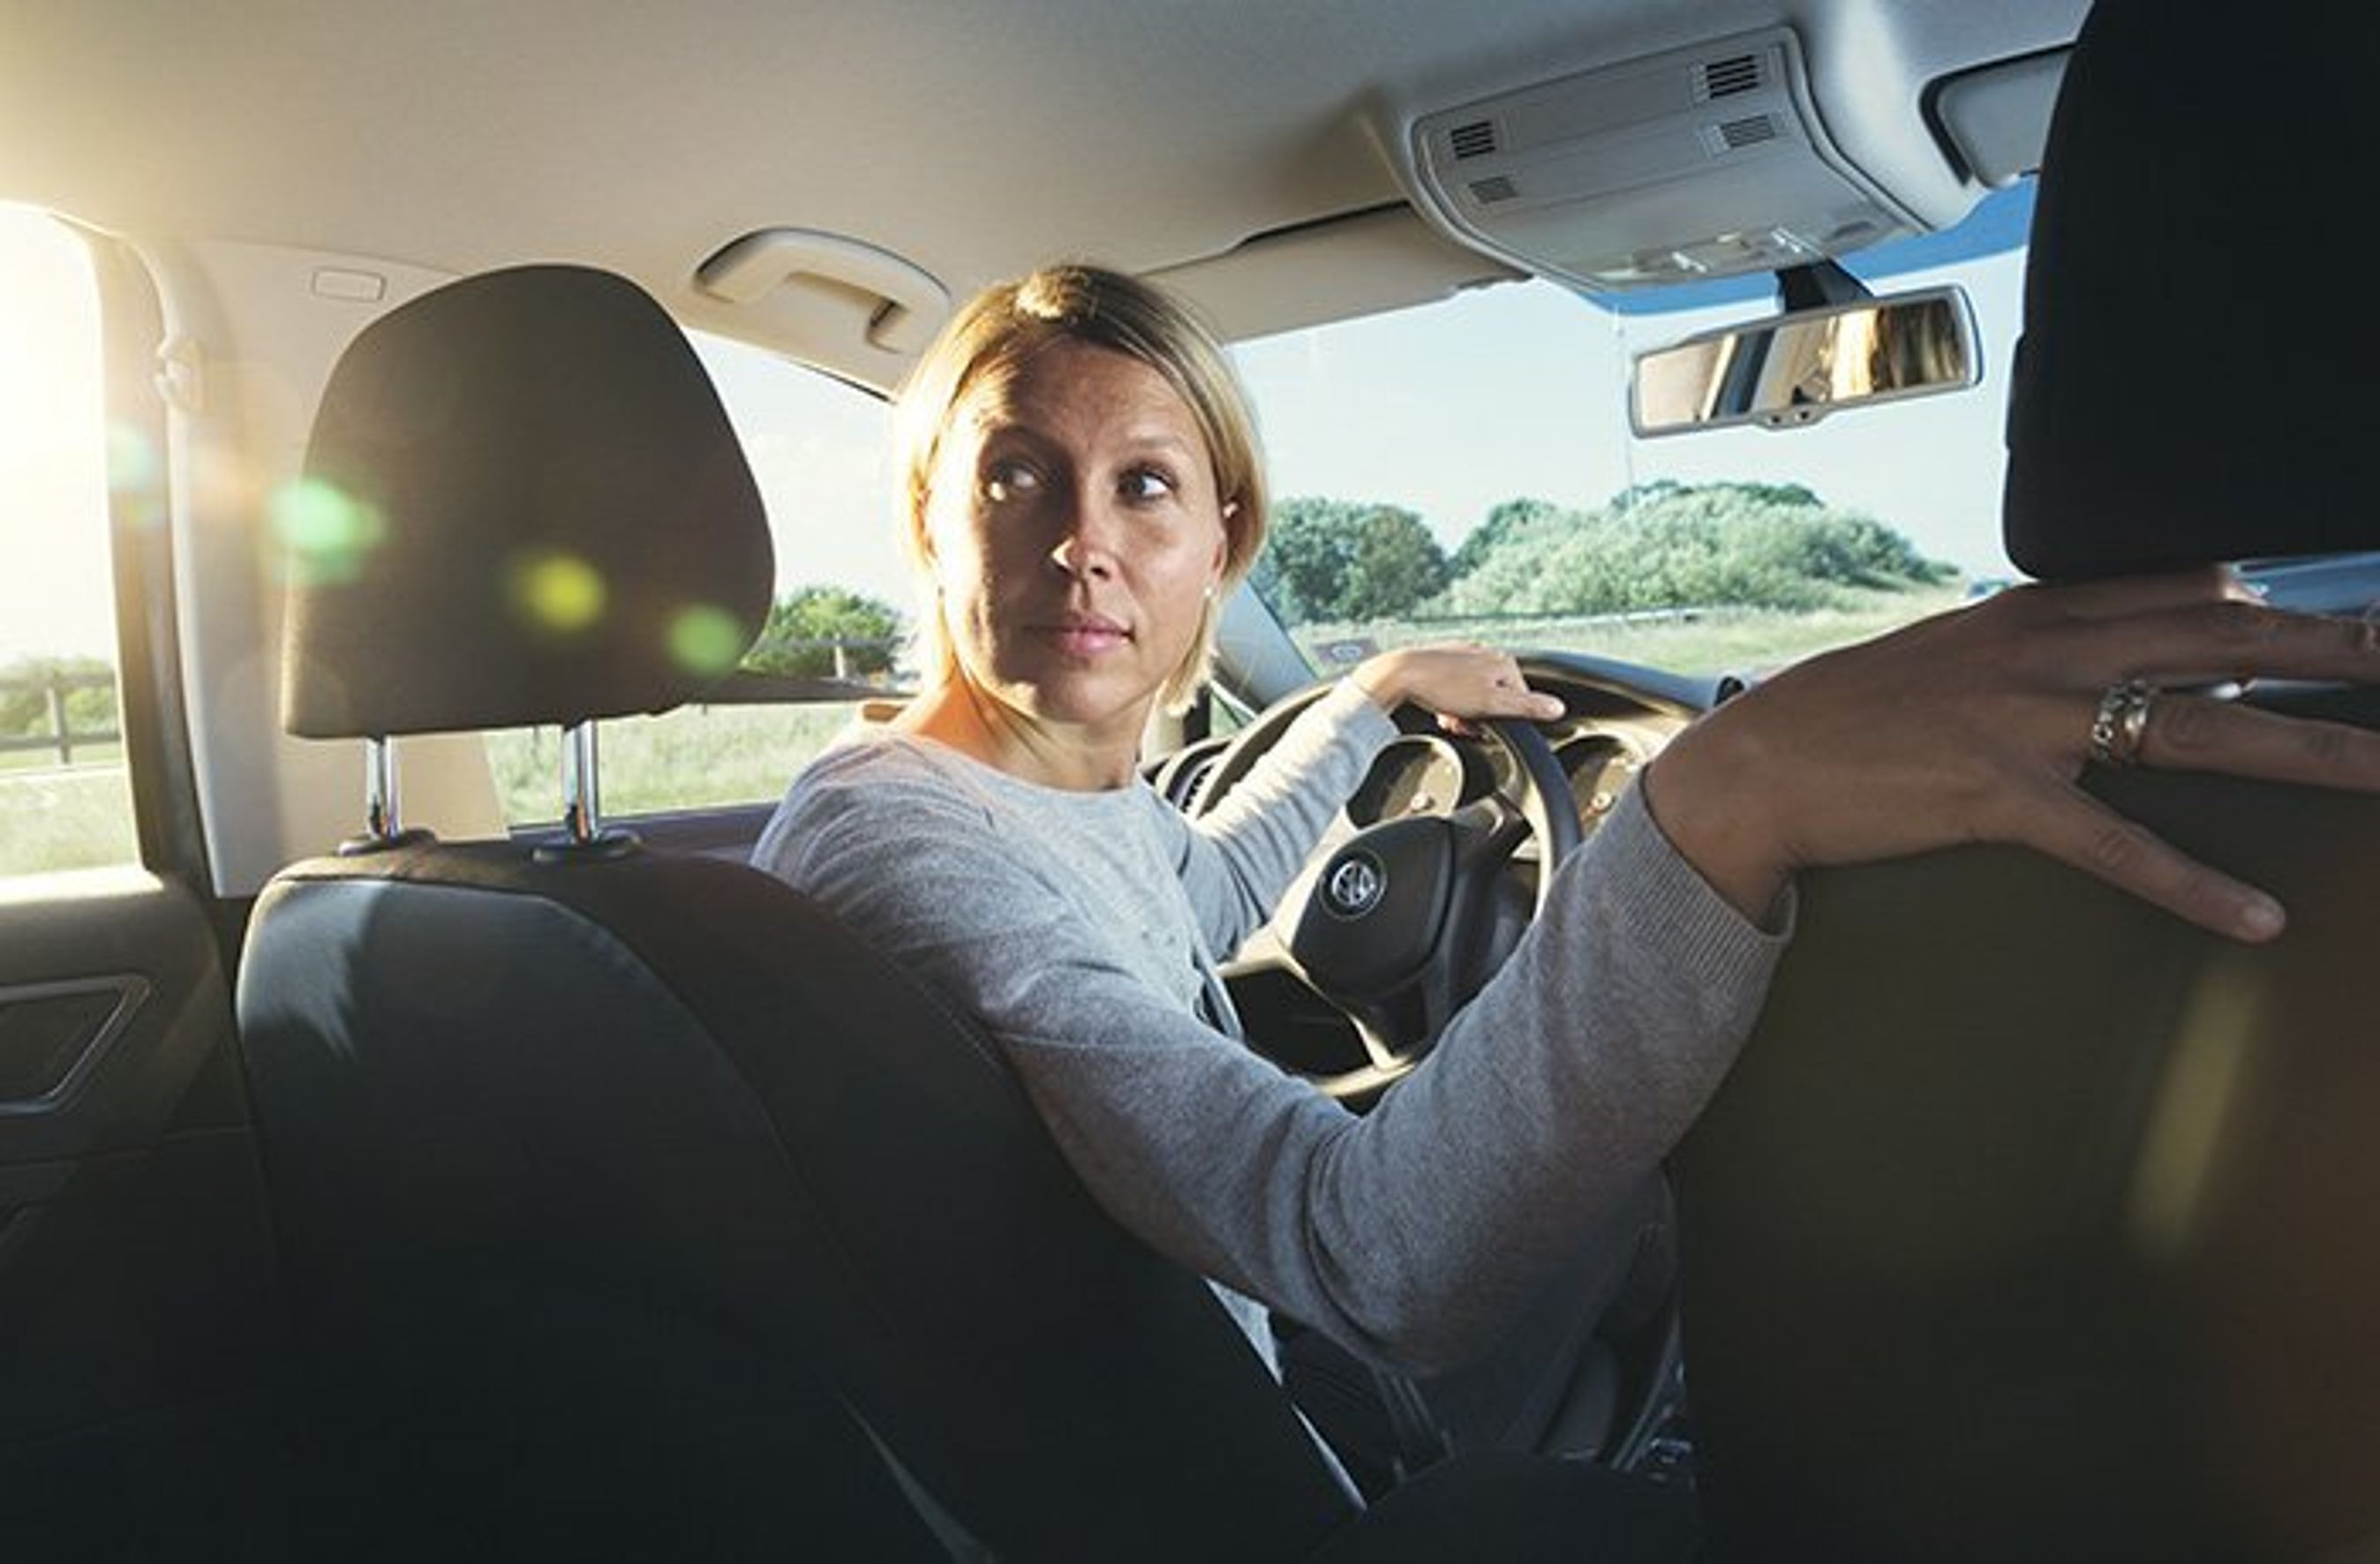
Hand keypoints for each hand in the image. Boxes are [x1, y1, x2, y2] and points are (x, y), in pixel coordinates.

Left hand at [1351, 643, 1564, 732]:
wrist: (1399, 675)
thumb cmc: (1442, 687)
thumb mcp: (1490, 704)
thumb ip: (1526, 707)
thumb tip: (1558, 708)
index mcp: (1503, 662)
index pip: (1520, 699)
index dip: (1503, 719)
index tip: (1485, 726)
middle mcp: (1485, 654)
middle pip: (1495, 697)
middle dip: (1481, 716)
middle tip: (1463, 723)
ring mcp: (1463, 656)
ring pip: (1474, 695)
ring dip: (1464, 712)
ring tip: (1448, 716)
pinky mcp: (1443, 661)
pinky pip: (1455, 689)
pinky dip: (1449, 703)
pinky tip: (1439, 708)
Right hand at [1642, 568, 2379, 941]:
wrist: (1758, 763)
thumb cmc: (1856, 715)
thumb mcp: (1961, 650)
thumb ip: (2056, 635)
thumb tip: (2150, 621)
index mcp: (2038, 611)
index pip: (2187, 587)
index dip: (2283, 600)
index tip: (2365, 613)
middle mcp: (2045, 651)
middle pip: (2220, 641)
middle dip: (2332, 648)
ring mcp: (2024, 721)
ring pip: (2194, 728)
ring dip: (2306, 749)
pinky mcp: (1996, 796)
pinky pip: (2116, 844)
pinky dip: (2193, 884)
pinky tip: (2258, 918)